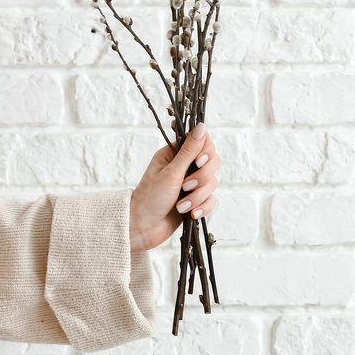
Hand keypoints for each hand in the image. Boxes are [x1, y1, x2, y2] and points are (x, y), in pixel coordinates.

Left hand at [128, 122, 220, 252]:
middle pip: (212, 163)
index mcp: (175, 154)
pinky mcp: (195, 200)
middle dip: (202, 178)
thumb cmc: (150, 199)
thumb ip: (189, 151)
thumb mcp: (171, 173)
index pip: (203, 142)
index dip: (206, 152)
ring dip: (198, 197)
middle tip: (186, 186)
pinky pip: (211, 200)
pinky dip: (202, 207)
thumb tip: (202, 127)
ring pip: (212, 183)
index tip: (198, 162)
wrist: (142, 228)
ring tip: (182, 206)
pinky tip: (191, 214)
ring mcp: (191, 184)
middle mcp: (185, 167)